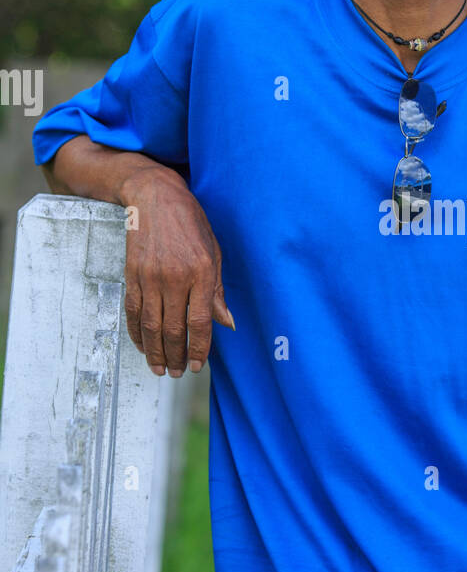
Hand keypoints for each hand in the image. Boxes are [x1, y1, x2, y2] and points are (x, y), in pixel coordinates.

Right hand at [120, 165, 234, 376]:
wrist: (155, 198)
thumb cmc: (191, 223)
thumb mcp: (215, 253)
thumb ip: (218, 292)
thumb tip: (227, 323)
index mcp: (201, 273)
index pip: (200, 321)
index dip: (199, 348)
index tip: (197, 365)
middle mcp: (175, 277)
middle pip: (173, 329)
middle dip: (175, 356)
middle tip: (176, 373)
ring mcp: (150, 277)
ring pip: (151, 325)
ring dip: (154, 352)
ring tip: (159, 369)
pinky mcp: (132, 275)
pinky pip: (133, 312)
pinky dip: (137, 333)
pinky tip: (142, 346)